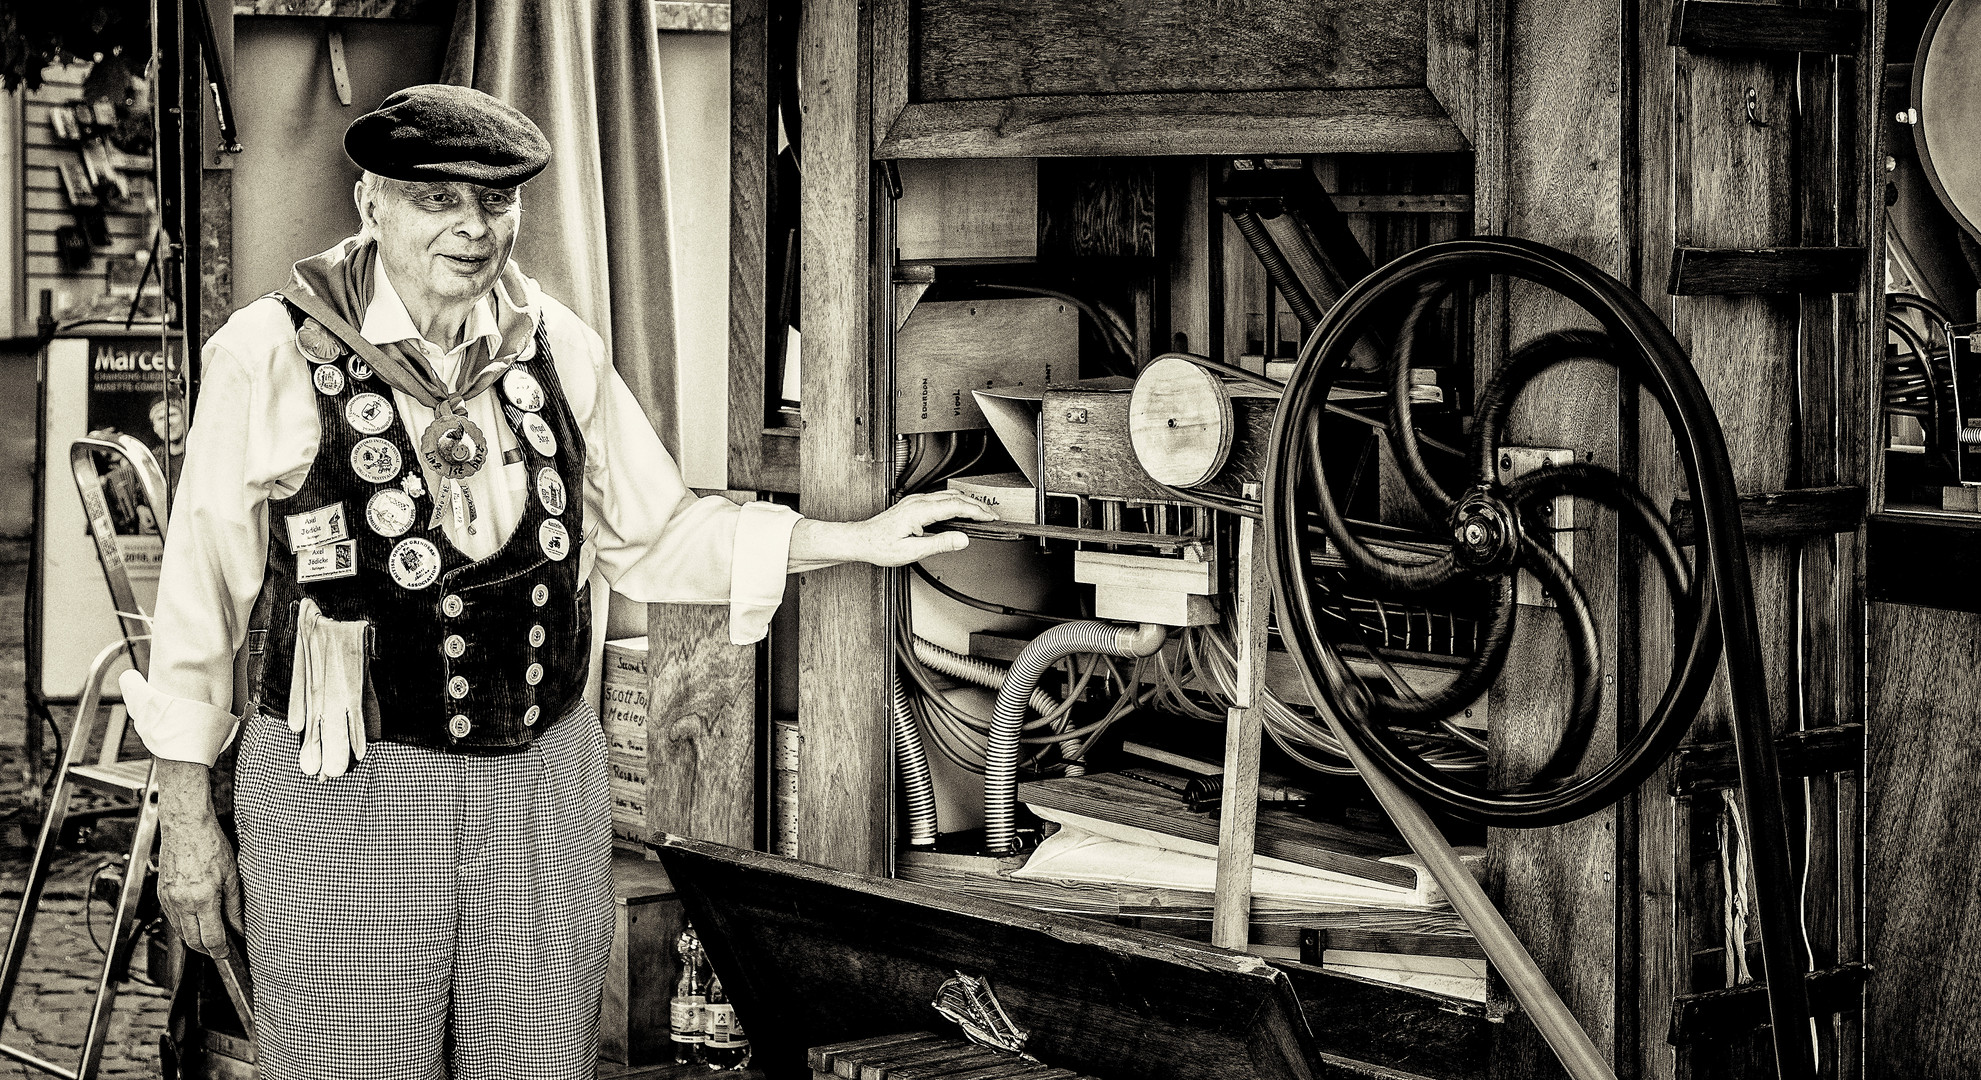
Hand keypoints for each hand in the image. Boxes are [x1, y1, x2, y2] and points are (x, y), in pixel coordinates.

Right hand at [154, 759, 244, 956]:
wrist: (185, 826)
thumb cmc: (209, 844)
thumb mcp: (231, 876)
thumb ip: (235, 905)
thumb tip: (240, 926)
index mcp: (202, 898)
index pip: (211, 938)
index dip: (220, 951)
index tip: (227, 954)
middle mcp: (182, 902)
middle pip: (192, 941)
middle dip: (206, 949)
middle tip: (220, 949)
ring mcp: (168, 899)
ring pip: (180, 932)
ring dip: (194, 938)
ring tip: (210, 935)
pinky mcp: (161, 894)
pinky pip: (172, 918)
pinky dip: (184, 924)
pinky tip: (196, 918)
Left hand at [793, 492, 1000, 568]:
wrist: (861, 540)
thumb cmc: (880, 546)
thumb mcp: (912, 551)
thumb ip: (940, 544)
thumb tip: (962, 540)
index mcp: (919, 511)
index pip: (956, 506)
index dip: (977, 511)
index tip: (990, 517)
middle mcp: (917, 502)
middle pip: (955, 497)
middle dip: (977, 505)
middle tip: (992, 515)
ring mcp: (914, 501)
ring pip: (948, 495)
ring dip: (967, 502)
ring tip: (981, 512)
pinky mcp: (913, 504)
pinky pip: (939, 498)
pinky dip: (955, 502)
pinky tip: (959, 509)